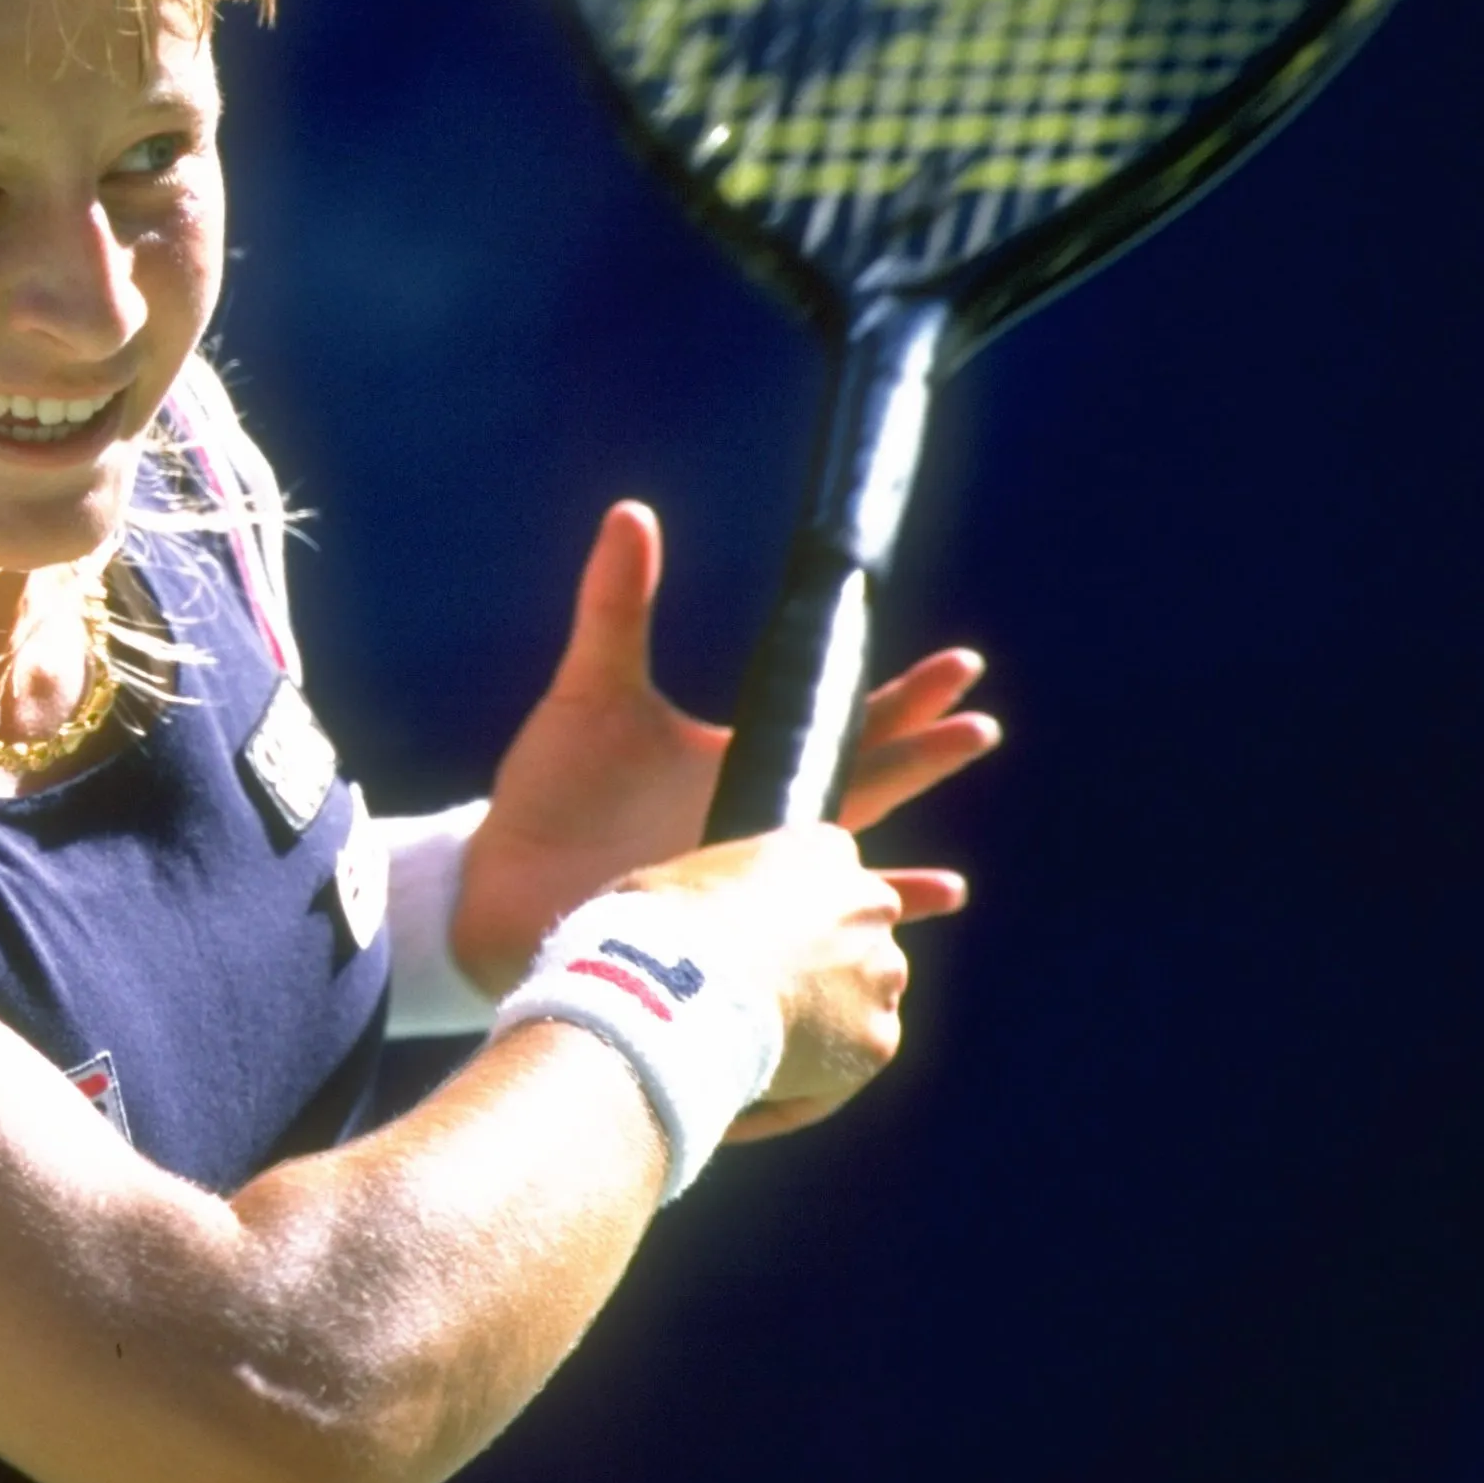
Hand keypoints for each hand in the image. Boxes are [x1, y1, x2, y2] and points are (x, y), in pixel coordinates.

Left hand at [445, 501, 997, 993]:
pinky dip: (831, 958)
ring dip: (895, 884)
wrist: (503, 878)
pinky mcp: (720, 936)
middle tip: (980, 728)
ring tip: (952, 890)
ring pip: (846, 878)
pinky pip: (797, 951)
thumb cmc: (553, 789)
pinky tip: (869, 971)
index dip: (905, 697)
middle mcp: (763, 822)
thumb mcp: (593, 688)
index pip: (845, 722)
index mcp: (748, 760)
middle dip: (924, 758)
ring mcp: (748, 883)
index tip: (961, 665)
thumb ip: (618, 603)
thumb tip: (632, 511)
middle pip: (868, 786)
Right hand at [617, 824, 968, 1140]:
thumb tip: (686, 941)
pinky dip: (793, 1093)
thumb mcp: (672, 888)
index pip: (850, 867)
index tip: (928, 902)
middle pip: (868, 940)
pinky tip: (734, 1103)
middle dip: (848, 968)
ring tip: (731, 1064)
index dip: (874, 892)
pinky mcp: (877, 1041)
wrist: (671, 983)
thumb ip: (711, 903)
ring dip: (810, 1036)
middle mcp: (868, 903)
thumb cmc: (650, 928)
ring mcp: (880, 973)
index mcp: (818, 850)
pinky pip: (832, 1076)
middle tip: (800, 1003)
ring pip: (853, 1012)